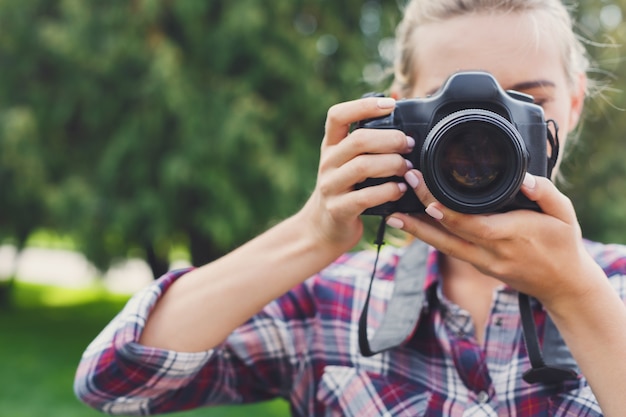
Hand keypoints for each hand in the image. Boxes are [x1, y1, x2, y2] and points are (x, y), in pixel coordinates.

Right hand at [298, 97, 413, 251]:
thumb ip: (368, 145)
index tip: (390, 105)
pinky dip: (389, 191)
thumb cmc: (346, 190)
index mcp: (331, 146)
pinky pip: (366, 197)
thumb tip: (402, 123)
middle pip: (357, 140)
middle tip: (408, 144)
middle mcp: (328, 163)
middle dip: (390, 139)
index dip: (363, 105)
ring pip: (362, 166)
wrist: (323, 228)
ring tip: (407, 168)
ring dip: (392, 164)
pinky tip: (401, 190)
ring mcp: (331, 187)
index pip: (337, 115)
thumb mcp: (349, 163)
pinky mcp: (338, 209)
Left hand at [386, 169, 602, 306]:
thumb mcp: (565, 214)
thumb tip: (524, 179)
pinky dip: (432, 237)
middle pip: (448, 234)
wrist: (563, 285)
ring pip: (443, 247)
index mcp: (510, 234)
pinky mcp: (478, 266)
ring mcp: (482, 263)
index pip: (469, 222)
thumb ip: (545, 192)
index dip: (443, 209)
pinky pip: (450, 250)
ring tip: (393, 214)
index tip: (423, 186)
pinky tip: (415, 224)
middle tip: (402, 188)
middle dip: (421, 212)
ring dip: (417, 230)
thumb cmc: (563, 245)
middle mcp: (491, 252)